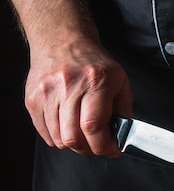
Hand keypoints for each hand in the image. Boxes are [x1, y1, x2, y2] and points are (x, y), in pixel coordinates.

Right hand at [24, 37, 132, 155]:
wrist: (62, 40)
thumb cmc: (93, 61)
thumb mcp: (120, 81)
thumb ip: (124, 109)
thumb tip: (123, 136)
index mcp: (94, 82)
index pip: (93, 126)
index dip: (103, 146)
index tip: (112, 150)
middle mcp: (67, 87)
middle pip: (73, 137)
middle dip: (89, 150)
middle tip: (98, 146)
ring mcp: (46, 93)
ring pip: (58, 138)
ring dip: (74, 145)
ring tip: (84, 136)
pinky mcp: (32, 99)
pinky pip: (44, 132)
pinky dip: (58, 138)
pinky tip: (68, 129)